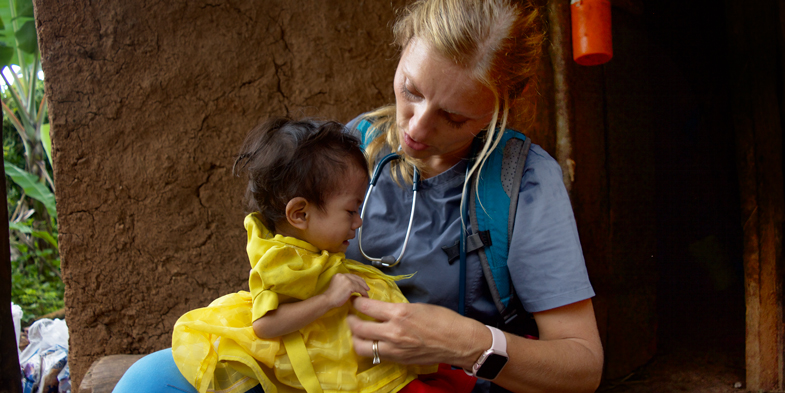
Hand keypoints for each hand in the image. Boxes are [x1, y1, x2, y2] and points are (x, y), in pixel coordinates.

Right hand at [321, 273, 369, 308]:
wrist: (327, 300)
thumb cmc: (331, 297)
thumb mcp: (337, 286)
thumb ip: (343, 284)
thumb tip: (352, 286)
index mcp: (339, 275)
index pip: (351, 276)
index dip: (357, 280)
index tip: (361, 284)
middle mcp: (343, 275)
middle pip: (355, 277)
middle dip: (362, 282)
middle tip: (366, 288)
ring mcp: (347, 279)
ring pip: (358, 283)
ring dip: (364, 288)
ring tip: (367, 292)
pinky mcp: (350, 285)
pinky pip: (359, 288)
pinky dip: (363, 292)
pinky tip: (365, 296)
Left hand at [347, 296, 487, 367]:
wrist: (458, 342)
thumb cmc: (442, 319)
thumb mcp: (415, 306)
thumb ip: (395, 309)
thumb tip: (378, 308)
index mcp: (399, 314)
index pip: (366, 307)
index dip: (356, 302)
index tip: (355, 300)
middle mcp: (393, 333)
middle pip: (358, 329)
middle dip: (350, 320)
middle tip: (352, 316)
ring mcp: (394, 349)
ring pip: (361, 347)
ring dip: (357, 338)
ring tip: (359, 331)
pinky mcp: (398, 360)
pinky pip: (375, 355)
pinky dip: (370, 348)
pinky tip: (373, 342)